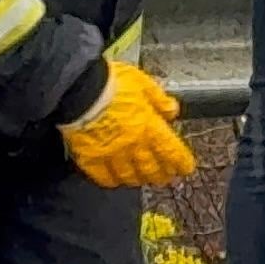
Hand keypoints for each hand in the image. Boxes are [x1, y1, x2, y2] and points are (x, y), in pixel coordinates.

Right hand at [61, 62, 196, 187]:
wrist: (79, 88)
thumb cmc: (110, 82)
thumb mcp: (142, 83)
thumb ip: (158, 99)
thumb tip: (172, 111)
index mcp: (149, 126)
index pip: (171, 151)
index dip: (181, 163)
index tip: (185, 168)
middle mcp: (134, 145)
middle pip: (152, 168)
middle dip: (161, 175)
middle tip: (165, 177)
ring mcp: (112, 154)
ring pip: (130, 176)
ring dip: (139, 179)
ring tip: (142, 179)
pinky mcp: (91, 158)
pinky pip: (104, 177)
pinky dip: (112, 181)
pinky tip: (115, 180)